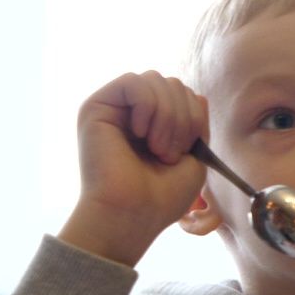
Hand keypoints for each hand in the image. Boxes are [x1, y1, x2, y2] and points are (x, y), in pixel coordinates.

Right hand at [58, 71, 212, 266]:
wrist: (132, 215)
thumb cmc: (161, 197)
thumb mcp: (194, 159)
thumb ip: (196, 125)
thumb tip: (199, 95)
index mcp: (153, 125)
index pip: (182, 94)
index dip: (193, 115)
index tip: (186, 151)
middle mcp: (131, 114)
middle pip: (170, 83)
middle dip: (182, 116)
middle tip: (170, 153)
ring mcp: (113, 110)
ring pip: (154, 79)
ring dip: (167, 115)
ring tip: (157, 148)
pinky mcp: (95, 108)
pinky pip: (132, 81)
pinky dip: (146, 105)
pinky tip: (141, 133)